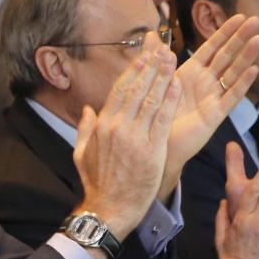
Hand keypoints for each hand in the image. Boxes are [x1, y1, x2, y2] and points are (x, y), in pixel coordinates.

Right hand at [72, 36, 179, 239]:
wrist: (109, 209)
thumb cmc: (97, 183)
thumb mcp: (81, 154)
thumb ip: (84, 128)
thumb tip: (87, 109)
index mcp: (101, 125)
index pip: (119, 89)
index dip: (134, 70)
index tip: (145, 55)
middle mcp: (118, 127)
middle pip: (137, 89)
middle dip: (151, 67)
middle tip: (163, 49)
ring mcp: (135, 138)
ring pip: (151, 99)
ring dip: (163, 77)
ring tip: (173, 60)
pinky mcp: (152, 150)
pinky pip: (163, 119)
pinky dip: (170, 101)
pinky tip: (177, 86)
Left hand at [166, 14, 258, 195]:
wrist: (155, 145)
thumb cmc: (155, 114)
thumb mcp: (153, 81)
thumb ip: (154, 57)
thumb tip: (148, 32)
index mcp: (191, 72)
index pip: (212, 47)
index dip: (225, 32)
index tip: (239, 16)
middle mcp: (204, 83)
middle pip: (226, 56)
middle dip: (241, 38)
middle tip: (257, 20)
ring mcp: (212, 97)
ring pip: (233, 73)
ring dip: (246, 56)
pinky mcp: (215, 115)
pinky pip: (231, 97)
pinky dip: (243, 83)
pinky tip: (254, 69)